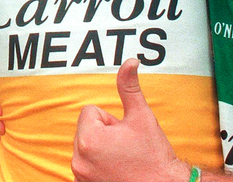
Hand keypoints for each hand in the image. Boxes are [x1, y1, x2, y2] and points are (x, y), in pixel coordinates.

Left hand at [71, 59, 190, 181]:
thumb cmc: (154, 156)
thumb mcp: (142, 117)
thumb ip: (129, 87)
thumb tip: (130, 62)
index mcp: (89, 138)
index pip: (90, 112)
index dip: (111, 120)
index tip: (125, 135)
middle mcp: (79, 159)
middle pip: (86, 130)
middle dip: (104, 135)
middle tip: (125, 149)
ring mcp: (80, 175)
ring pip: (85, 148)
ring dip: (100, 151)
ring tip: (122, 161)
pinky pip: (85, 166)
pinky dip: (97, 167)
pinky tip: (116, 172)